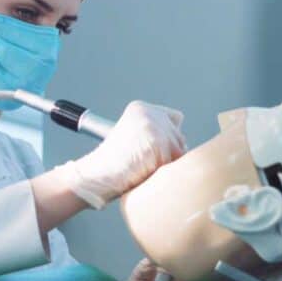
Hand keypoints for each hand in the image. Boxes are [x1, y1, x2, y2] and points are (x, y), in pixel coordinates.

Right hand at [56, 101, 184, 208]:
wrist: (100, 172)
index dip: (169, 135)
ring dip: (169, 162)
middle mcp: (149, 113)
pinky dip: (166, 171)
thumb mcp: (131, 135)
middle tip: (147, 160)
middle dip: (170, 151)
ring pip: (181, 151)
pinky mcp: (160, 144)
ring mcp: (155, 127)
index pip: (175, 118)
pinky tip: (148, 171)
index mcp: (140, 108)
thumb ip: (153, 131)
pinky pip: (177, 163)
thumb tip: (181, 143)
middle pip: (180, 136)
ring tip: (146, 165)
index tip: (156, 146)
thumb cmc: (113, 162)